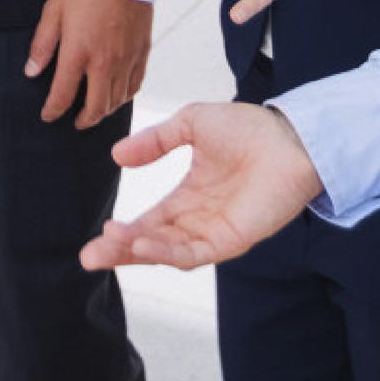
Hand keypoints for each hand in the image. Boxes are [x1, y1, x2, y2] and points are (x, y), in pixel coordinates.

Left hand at [25, 0, 151, 129]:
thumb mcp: (53, 12)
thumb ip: (42, 45)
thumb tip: (30, 72)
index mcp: (77, 54)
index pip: (62, 97)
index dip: (52, 111)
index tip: (48, 115)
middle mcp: (103, 63)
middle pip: (95, 109)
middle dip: (82, 121)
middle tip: (75, 122)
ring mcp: (125, 60)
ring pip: (116, 101)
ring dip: (103, 112)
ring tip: (94, 111)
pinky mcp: (142, 53)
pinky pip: (135, 86)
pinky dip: (124, 97)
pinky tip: (116, 96)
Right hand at [82, 101, 324, 270]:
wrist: (290, 137)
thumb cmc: (249, 128)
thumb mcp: (191, 124)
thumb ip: (155, 141)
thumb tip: (116, 155)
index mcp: (189, 197)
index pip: (150, 221)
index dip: (124, 230)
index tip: (98, 233)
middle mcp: (199, 220)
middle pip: (153, 243)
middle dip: (120, 251)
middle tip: (89, 256)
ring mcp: (215, 232)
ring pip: (169, 252)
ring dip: (139, 252)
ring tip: (110, 245)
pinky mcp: (232, 240)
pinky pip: (194, 252)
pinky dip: (166, 252)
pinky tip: (143, 244)